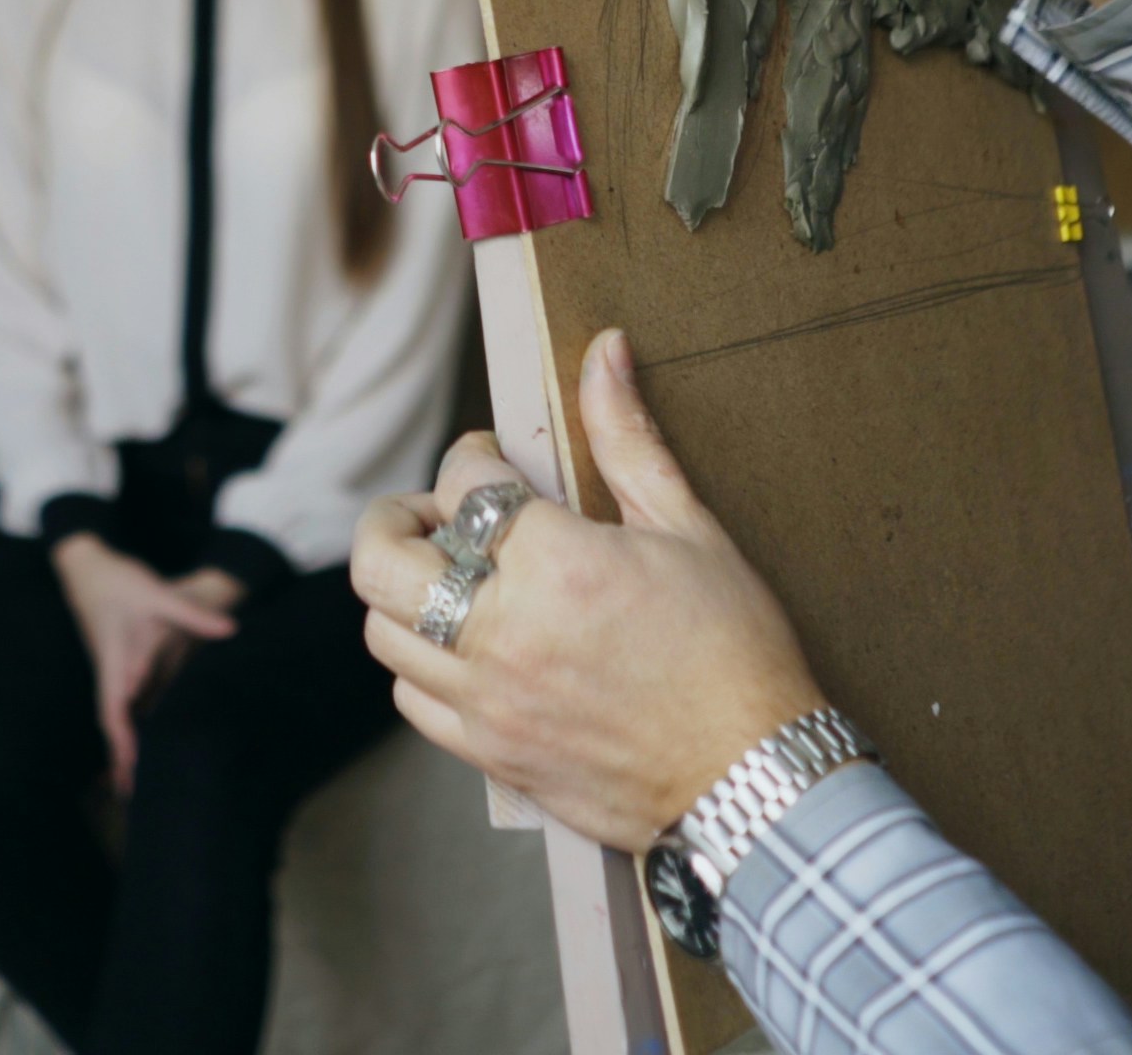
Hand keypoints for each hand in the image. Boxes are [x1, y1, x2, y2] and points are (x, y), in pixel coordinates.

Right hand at [52, 534, 240, 793]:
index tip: (130, 768)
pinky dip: (127, 728)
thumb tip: (230, 630)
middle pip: (113, 723)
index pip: (116, 709)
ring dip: (123, 747)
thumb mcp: (156, 594)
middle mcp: (109, 672)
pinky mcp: (115, 666)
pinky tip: (138, 743)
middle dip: (120, 758)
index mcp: (116, 661)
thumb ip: (192, 615)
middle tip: (129, 796)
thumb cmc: (119, 581)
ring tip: (130, 783)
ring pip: (116, 717)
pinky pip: (120, 706)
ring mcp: (111, 671)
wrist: (86, 567)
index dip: (123, 740)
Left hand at [348, 331, 825, 851]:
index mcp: (556, 564)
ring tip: (453, 579)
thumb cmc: (734, 652)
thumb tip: (605, 349)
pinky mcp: (492, 754)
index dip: (471, 456)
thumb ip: (628, 437)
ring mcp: (489, 699)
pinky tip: (466, 647)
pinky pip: (412, 702)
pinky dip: (421, 667)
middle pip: (378, 561)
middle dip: (393, 519)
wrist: (753, 781)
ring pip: (384, 632)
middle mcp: (503, 632)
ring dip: (405, 593)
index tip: (494, 461)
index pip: (461, 483)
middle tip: (434, 514)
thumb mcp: (689, 529)